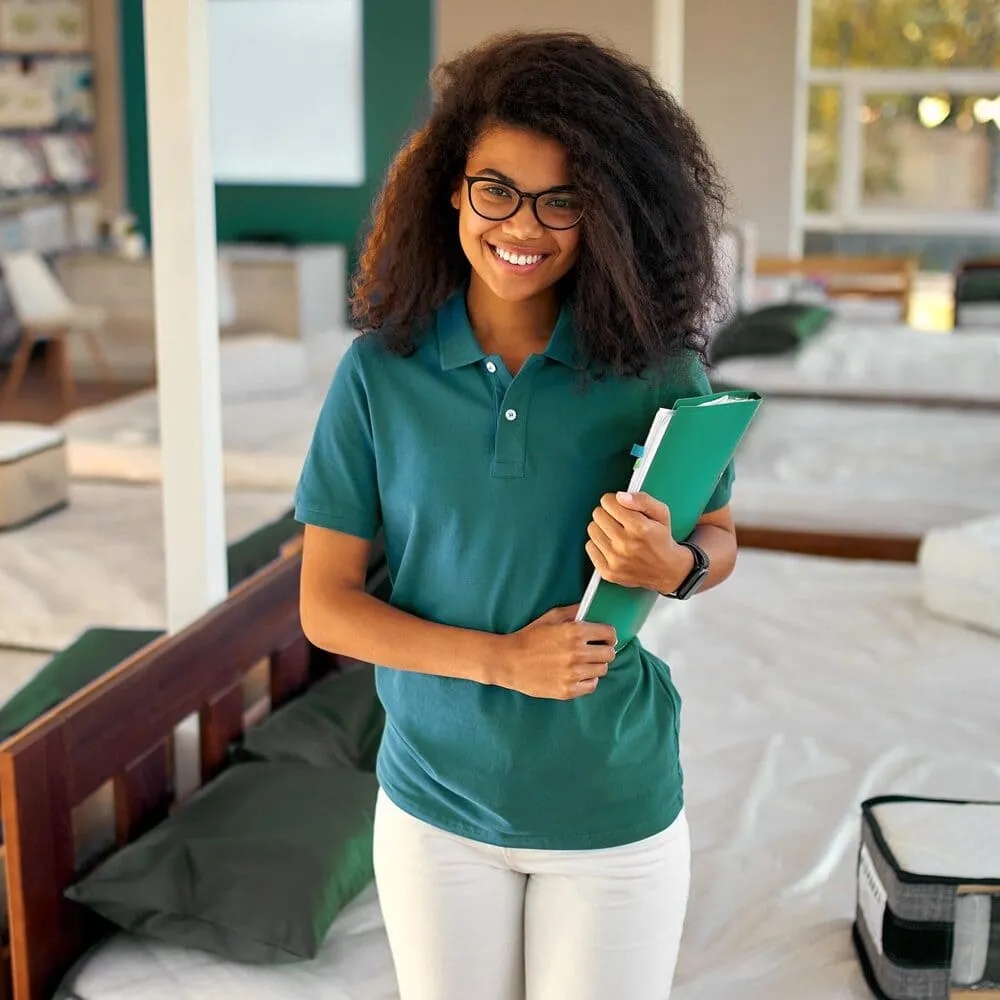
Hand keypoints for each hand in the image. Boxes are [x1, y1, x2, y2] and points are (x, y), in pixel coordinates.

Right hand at [498, 605, 616, 699]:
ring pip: (602, 670)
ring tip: (584, 662)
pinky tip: (578, 674)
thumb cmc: (529, 637)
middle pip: (609, 654)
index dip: (609, 635)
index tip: (605, 637)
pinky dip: (588, 680)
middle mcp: (577, 653)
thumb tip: (593, 608)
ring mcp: (573, 673)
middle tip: (594, 650)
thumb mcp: (551, 617)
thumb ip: (574, 611)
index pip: (609, 634)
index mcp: (574, 631)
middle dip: (604, 650)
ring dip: (595, 665)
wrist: (508, 661)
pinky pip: (592, 685)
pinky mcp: (567, 690)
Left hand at [585, 492, 694, 593]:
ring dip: (602, 528)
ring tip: (615, 533)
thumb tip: (620, 496)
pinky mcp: (608, 571)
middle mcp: (626, 544)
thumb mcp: (661, 513)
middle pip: (598, 514)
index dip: (614, 501)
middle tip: (619, 521)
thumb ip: (642, 500)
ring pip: (592, 529)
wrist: (667, 570)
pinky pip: (589, 547)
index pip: (608, 502)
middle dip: (608, 514)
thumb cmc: (661, 540)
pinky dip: (598, 544)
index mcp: (639, 527)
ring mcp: (615, 559)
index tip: (620, 507)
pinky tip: (611, 546)